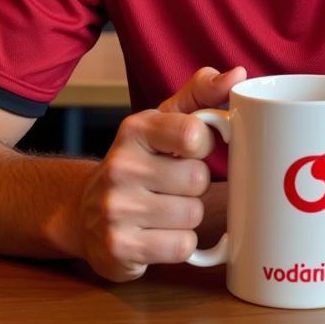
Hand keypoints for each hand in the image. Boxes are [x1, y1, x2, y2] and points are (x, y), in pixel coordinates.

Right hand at [75, 65, 245, 281]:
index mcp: (135, 129)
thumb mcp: (165, 120)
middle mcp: (119, 167)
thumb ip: (202, 94)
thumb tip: (238, 74)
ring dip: (188, 215)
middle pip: (197, 179)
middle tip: (174, 184)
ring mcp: (115, 210)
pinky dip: (179, 243)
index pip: (194, 134)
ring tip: (165, 208)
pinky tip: (159, 233)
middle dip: (195, 185)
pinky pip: (181, 247)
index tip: (192, 148)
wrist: (86, 212)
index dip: (204, 145)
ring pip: (192, 215)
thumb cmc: (143, 160)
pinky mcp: (119, 249)